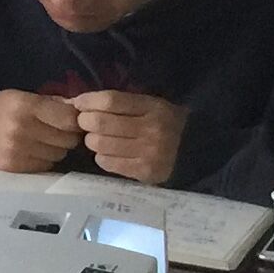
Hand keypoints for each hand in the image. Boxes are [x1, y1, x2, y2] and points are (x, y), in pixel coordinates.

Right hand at [0, 89, 82, 173]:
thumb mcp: (27, 97)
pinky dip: (44, 159)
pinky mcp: (13, 166)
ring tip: (43, 140)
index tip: (71, 119)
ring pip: (59, 154)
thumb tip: (82, 111)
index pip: (69, 119)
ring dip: (56, 148)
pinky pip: (46, 165)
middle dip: (67, 135)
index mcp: (25, 106)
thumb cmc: (6, 109)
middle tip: (57, 131)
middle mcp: (20, 129)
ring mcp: (16, 150)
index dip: (75, 120)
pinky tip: (33, 151)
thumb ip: (56, 103)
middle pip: (67, 140)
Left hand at [72, 89, 188, 186]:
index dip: (88, 101)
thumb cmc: (165, 124)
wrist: (194, 153)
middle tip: (87, 124)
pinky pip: (106, 163)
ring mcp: (149, 152)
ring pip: (99, 144)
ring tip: (100, 139)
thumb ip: (119, 103)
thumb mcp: (150, 106)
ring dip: (93, 141)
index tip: (79, 103)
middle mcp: (152, 129)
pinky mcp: (145, 172)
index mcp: (154, 107)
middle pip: (100, 122)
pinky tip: (110, 154)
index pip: (111, 100)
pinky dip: (102, 157)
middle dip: (85, 122)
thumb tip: (79, 102)